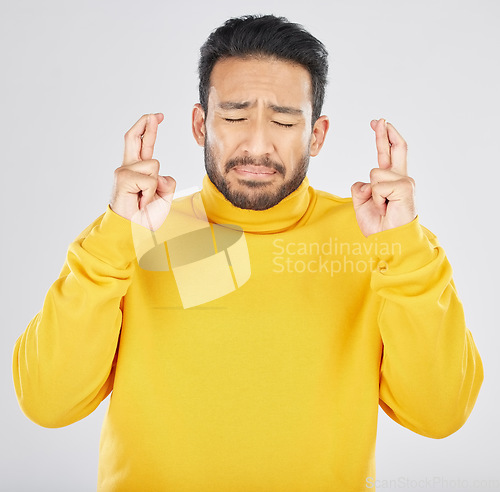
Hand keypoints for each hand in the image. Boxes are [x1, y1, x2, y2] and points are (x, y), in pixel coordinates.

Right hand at [110, 113, 175, 229]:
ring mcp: (124, 171)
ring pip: (154, 164)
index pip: (142, 144)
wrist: (132, 231)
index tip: (157, 116)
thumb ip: (166, 183)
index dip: (149, 129)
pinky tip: (141, 200)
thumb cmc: (145, 216)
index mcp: (137, 170)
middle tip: (156, 114)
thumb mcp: (163, 197)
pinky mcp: (124, 178)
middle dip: (145, 124)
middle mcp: (127, 167)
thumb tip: (161, 175)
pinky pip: (150, 179)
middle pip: (134, 138)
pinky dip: (151, 192)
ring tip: (145, 198)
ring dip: (156, 185)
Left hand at [351, 119, 415, 236]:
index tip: (378, 123)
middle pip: (395, 148)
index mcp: (391, 181)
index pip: (388, 153)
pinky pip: (378, 185)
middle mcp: (401, 178)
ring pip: (375, 173)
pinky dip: (376, 198)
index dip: (383, 138)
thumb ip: (362, 188)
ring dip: (371, 193)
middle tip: (378, 119)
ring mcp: (405, 182)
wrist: (388, 240)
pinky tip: (385, 207)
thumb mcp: (363, 202)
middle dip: (385, 133)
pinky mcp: (405, 187)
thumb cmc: (378, 225)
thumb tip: (366, 182)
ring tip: (381, 207)